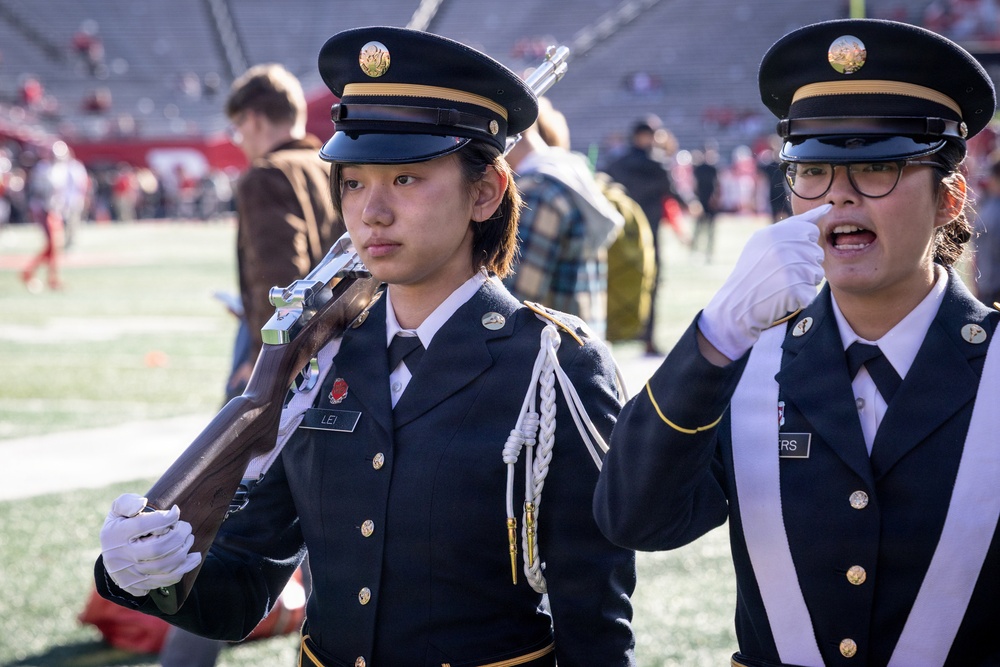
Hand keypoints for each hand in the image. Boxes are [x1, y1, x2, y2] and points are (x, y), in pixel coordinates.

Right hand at [99, 493, 200, 596]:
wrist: (112, 556)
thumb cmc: (122, 525)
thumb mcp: (118, 509)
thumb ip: (127, 502)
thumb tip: (142, 504)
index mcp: (116, 534)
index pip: (144, 524)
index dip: (166, 517)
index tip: (175, 512)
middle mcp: (121, 556)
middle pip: (158, 548)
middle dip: (179, 535)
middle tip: (186, 527)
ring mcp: (130, 573)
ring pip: (165, 566)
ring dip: (184, 550)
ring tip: (189, 539)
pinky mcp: (140, 585)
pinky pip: (167, 580)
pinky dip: (185, 568)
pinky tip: (192, 557)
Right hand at [698, 204, 828, 360]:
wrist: (736, 305)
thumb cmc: (752, 271)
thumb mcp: (763, 240)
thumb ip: (794, 224)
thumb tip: (828, 208)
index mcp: (776, 232)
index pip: (810, 232)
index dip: (801, 245)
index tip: (783, 255)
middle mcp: (783, 248)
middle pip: (817, 253)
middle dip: (804, 264)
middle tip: (780, 273)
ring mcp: (790, 269)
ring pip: (817, 273)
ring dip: (804, 282)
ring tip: (781, 285)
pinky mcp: (795, 290)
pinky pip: (811, 292)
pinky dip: (800, 298)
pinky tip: (782, 297)